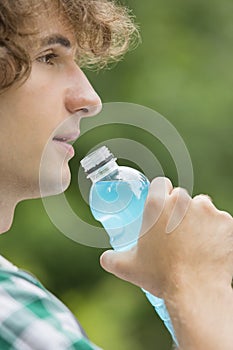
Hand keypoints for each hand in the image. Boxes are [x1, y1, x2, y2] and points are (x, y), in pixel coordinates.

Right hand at [100, 177, 232, 297]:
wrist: (196, 292)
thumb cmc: (161, 277)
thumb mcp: (128, 268)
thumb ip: (112, 259)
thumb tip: (105, 258)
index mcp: (157, 205)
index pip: (160, 184)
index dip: (161, 194)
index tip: (162, 208)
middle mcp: (183, 201)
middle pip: (182, 196)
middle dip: (179, 210)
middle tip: (176, 231)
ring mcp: (208, 210)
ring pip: (203, 206)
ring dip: (199, 217)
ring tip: (194, 241)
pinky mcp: (227, 222)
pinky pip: (221, 221)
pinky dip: (217, 230)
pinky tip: (211, 247)